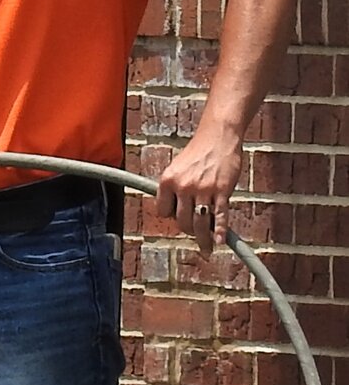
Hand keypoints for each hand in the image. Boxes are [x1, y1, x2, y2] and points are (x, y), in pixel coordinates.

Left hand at [153, 128, 242, 254]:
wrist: (218, 136)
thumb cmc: (198, 152)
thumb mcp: (177, 168)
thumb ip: (174, 189)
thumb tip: (174, 210)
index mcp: (167, 181)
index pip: (163, 212)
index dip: (171, 216)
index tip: (178, 218)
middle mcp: (183, 187)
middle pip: (182, 221)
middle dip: (188, 229)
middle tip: (196, 234)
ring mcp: (203, 189)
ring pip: (200, 222)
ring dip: (204, 238)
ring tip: (207, 248)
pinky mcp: (222, 190)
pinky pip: (220, 216)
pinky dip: (220, 231)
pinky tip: (220, 241)